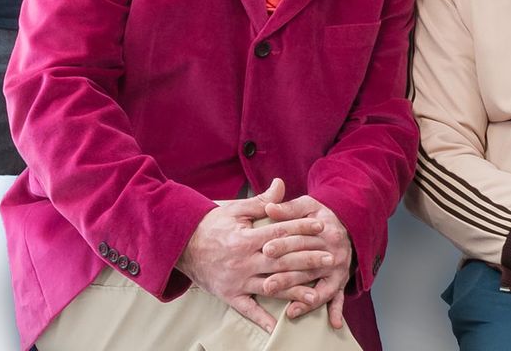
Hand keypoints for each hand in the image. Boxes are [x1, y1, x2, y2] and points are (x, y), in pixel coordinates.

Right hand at [176, 179, 333, 332]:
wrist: (180, 245)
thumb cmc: (210, 225)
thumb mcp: (235, 210)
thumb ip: (260, 201)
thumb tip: (281, 184)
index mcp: (246, 238)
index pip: (280, 232)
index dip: (302, 229)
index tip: (321, 227)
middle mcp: (243, 260)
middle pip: (281, 260)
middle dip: (307, 259)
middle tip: (330, 258)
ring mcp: (237, 280)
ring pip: (270, 286)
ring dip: (293, 291)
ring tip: (315, 294)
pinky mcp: (229, 295)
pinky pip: (247, 310)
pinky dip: (262, 319)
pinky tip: (278, 326)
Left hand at [262, 194, 352, 328]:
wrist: (350, 224)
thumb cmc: (322, 217)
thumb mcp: (308, 206)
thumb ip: (288, 209)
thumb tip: (269, 207)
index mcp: (323, 230)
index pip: (300, 238)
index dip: (283, 243)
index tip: (265, 249)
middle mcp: (333, 251)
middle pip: (307, 264)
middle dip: (288, 275)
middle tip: (268, 285)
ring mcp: (339, 268)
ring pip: (320, 284)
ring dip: (305, 297)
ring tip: (289, 308)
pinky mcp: (342, 280)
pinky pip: (340, 297)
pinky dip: (336, 310)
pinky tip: (331, 323)